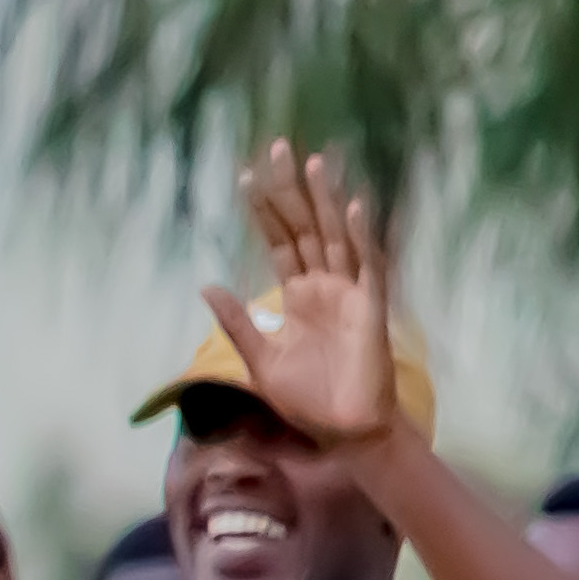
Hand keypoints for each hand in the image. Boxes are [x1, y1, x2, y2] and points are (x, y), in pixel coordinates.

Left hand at [205, 139, 410, 451]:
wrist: (343, 432)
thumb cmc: (306, 398)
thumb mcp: (258, 359)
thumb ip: (237, 321)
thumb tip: (206, 285)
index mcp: (297, 294)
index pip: (279, 240)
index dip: (265, 209)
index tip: (246, 174)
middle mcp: (325, 285)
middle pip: (306, 226)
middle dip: (292, 189)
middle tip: (279, 147)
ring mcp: (351, 293)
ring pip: (337, 236)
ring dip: (326, 200)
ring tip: (314, 164)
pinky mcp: (372, 309)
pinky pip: (369, 267)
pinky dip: (362, 238)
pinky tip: (353, 209)